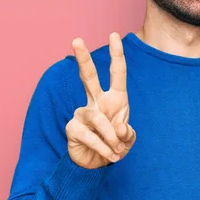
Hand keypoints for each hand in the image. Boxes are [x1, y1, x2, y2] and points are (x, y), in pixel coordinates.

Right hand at [65, 32, 135, 168]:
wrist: (97, 165)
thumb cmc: (114, 145)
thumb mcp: (127, 140)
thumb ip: (127, 133)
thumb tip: (117, 129)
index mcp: (115, 98)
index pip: (116, 73)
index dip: (116, 54)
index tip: (115, 35)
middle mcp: (96, 101)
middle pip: (88, 76)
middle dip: (83, 58)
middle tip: (76, 39)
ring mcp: (82, 113)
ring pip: (98, 119)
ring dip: (110, 138)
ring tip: (117, 151)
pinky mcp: (72, 128)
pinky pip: (90, 137)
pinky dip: (103, 148)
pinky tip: (109, 156)